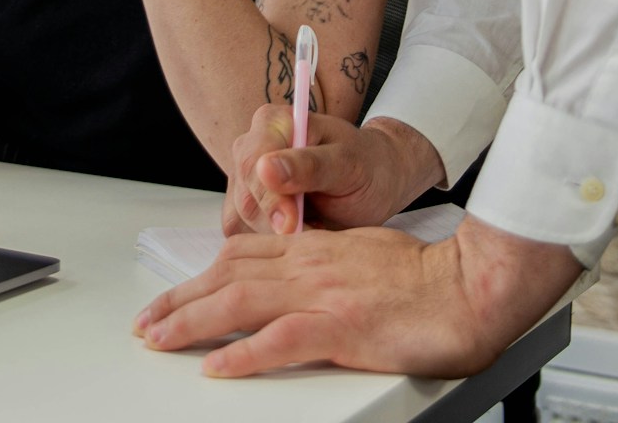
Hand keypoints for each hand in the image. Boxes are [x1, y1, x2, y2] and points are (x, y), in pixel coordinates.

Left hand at [135, 214, 582, 377]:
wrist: (470, 286)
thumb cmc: (428, 278)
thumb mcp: (365, 255)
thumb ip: (327, 264)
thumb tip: (298, 281)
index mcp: (316, 249)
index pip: (242, 254)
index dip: (200, 274)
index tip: (174, 294)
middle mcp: (311, 266)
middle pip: (227, 276)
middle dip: (179, 299)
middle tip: (146, 323)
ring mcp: (323, 295)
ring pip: (239, 302)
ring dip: (191, 322)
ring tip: (159, 340)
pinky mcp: (341, 328)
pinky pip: (279, 341)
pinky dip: (242, 355)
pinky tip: (216, 368)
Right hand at [224, 108, 440, 235]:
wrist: (376, 180)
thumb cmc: (366, 166)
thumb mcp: (348, 163)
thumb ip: (309, 165)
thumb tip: (265, 169)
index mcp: (274, 122)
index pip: (252, 163)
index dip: (269, 198)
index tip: (291, 224)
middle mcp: (252, 147)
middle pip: (245, 195)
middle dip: (277, 222)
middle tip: (314, 233)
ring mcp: (247, 179)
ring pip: (245, 220)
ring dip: (279, 235)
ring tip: (317, 230)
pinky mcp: (249, 207)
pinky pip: (249, 235)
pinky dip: (277, 243)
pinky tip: (306, 233)